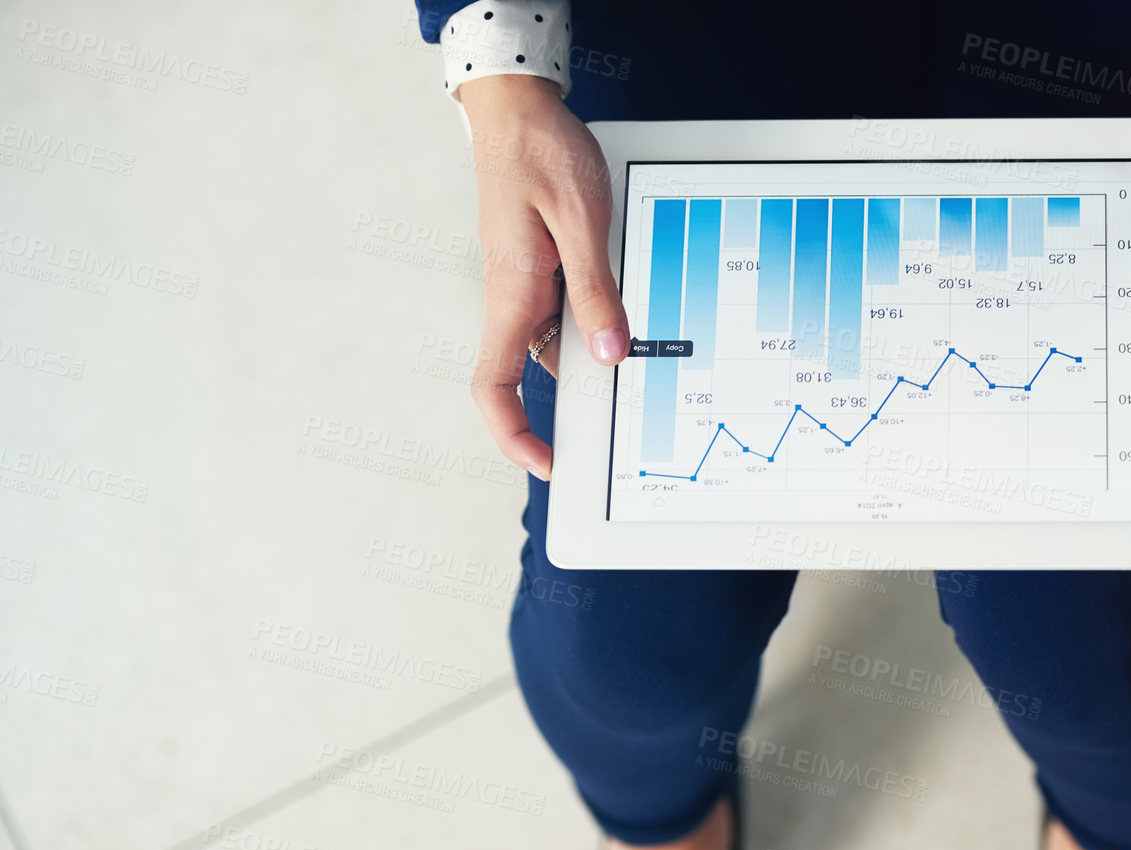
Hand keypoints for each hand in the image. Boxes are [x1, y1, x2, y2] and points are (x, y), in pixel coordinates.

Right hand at [458, 75, 627, 480]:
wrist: (517, 104)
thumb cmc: (541, 150)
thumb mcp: (581, 220)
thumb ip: (595, 290)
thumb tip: (610, 353)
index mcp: (511, 292)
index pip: (492, 386)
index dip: (512, 434)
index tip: (546, 462)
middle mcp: (512, 296)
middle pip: (528, 376)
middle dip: (568, 406)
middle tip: (619, 428)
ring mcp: (525, 283)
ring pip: (552, 344)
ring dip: (587, 361)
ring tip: (637, 370)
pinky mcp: (540, 268)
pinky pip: (564, 312)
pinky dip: (593, 325)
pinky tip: (627, 319)